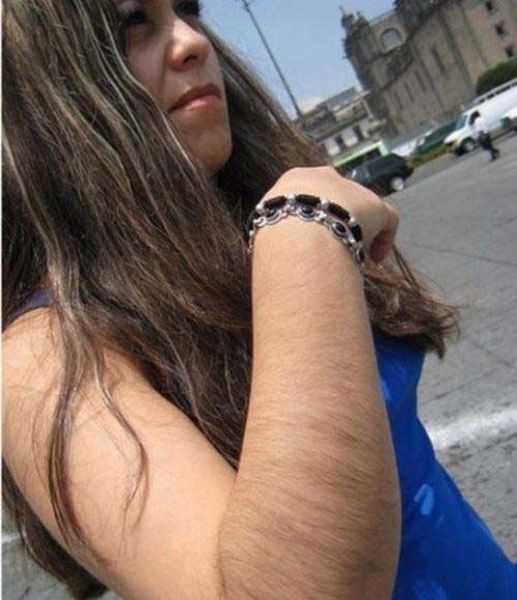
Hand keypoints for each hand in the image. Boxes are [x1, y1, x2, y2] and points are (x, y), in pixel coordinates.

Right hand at [261, 166, 398, 262]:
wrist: (297, 236)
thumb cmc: (274, 240)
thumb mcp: (266, 228)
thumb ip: (277, 232)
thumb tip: (275, 256)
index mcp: (293, 180)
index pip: (306, 194)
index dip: (312, 216)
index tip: (311, 237)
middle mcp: (324, 176)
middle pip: (336, 197)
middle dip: (336, 218)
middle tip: (332, 244)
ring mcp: (351, 189)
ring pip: (360, 208)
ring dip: (356, 230)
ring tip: (350, 256)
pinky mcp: (375, 205)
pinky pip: (387, 219)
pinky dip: (383, 239)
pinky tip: (375, 260)